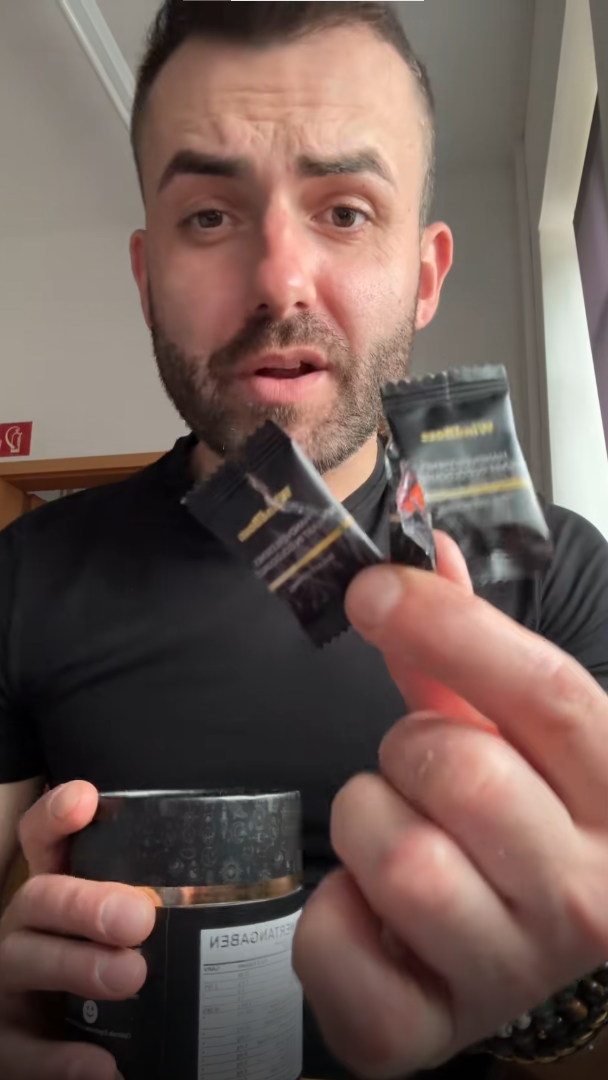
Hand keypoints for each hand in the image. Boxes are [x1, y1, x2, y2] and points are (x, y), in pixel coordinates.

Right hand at [0, 782, 155, 1079]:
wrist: (58, 1044)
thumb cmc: (106, 965)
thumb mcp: (124, 925)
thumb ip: (165, 902)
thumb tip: (269, 890)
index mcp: (55, 890)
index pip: (44, 839)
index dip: (57, 815)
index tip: (85, 799)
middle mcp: (25, 926)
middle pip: (41, 897)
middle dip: (86, 903)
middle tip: (139, 917)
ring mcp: (9, 980)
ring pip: (28, 962)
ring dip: (78, 968)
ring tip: (130, 977)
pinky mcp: (5, 1041)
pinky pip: (22, 1052)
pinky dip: (60, 1060)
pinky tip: (100, 1067)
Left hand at [293, 533, 607, 1078]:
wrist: (533, 948)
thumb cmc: (523, 822)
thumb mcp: (514, 734)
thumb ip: (466, 646)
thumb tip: (429, 549)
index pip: (546, 694)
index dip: (449, 627)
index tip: (375, 591)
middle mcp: (584, 894)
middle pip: (459, 770)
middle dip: (406, 748)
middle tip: (415, 767)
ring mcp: (512, 972)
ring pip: (395, 856)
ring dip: (365, 825)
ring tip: (397, 835)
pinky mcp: (432, 1032)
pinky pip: (337, 948)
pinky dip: (327, 917)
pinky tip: (367, 911)